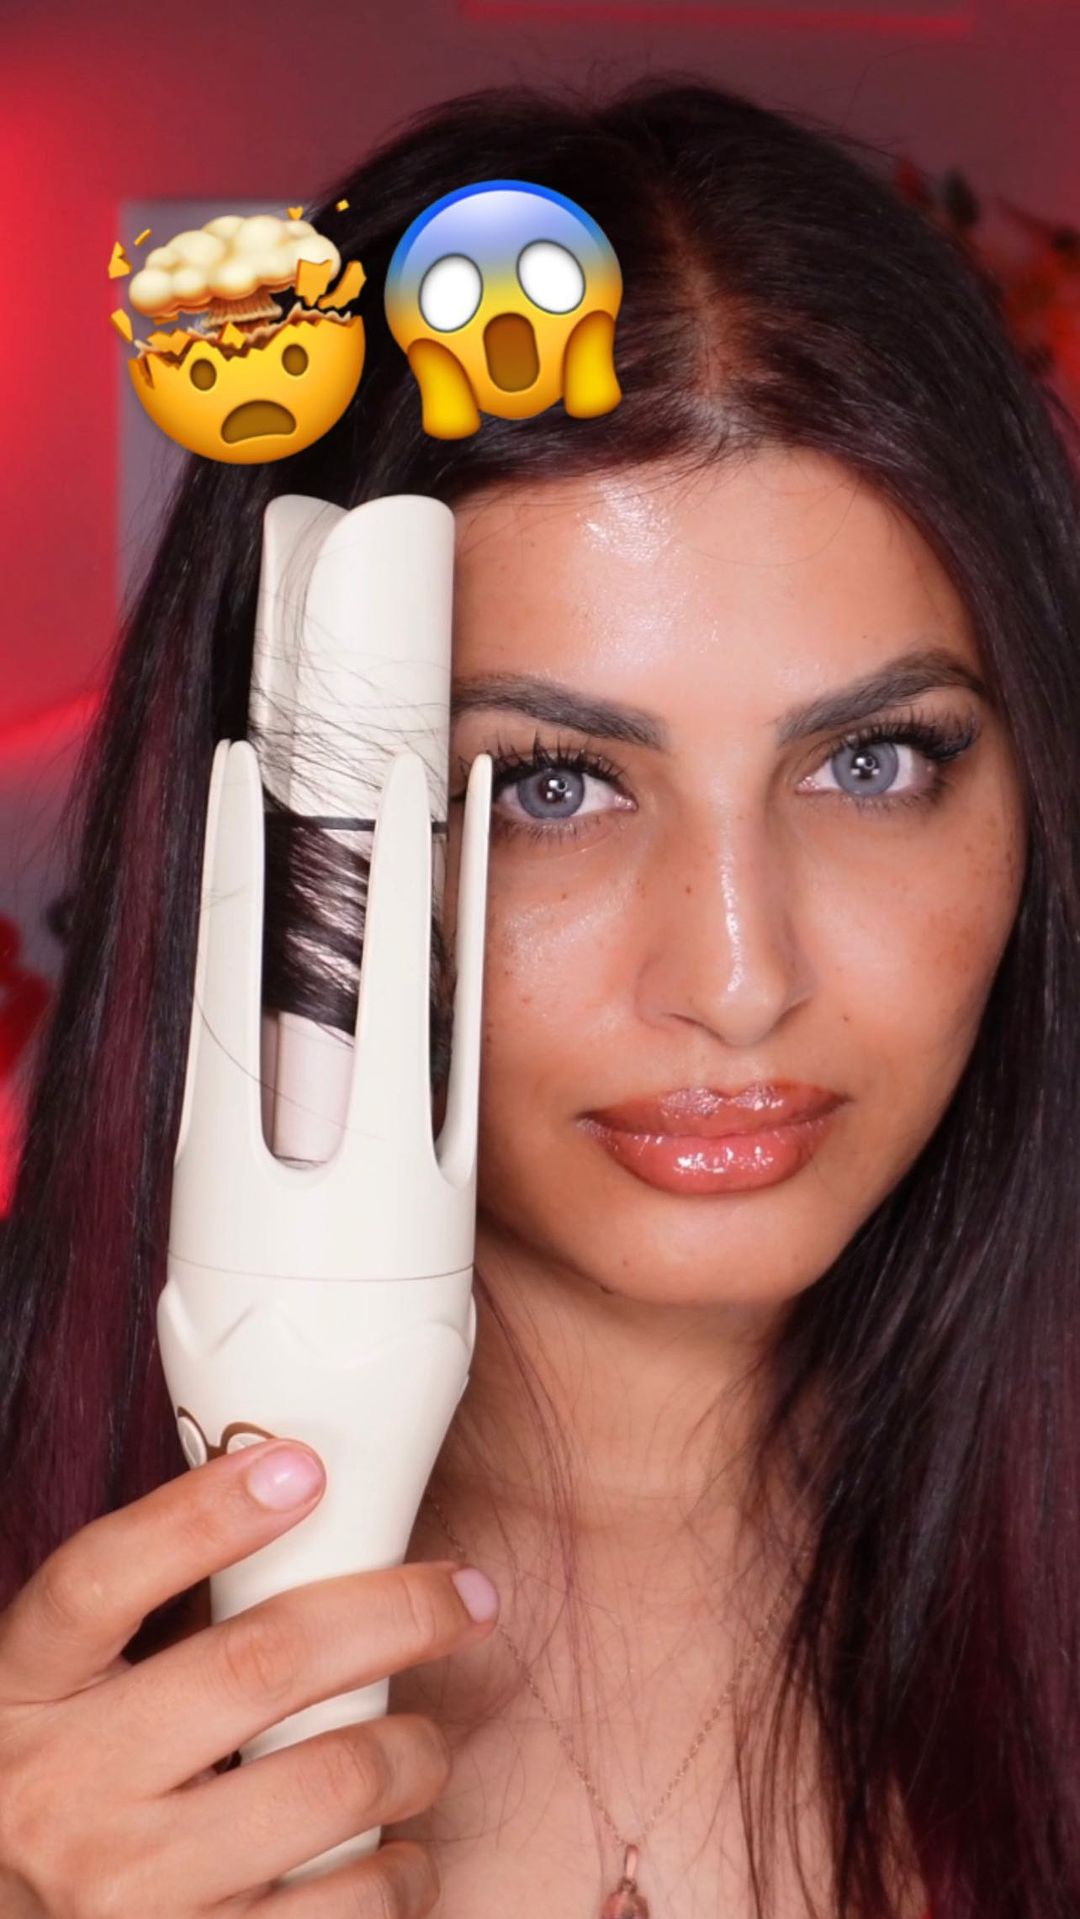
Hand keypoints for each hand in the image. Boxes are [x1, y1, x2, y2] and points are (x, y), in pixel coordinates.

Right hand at [0, 1436, 497, 1915]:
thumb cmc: (69, 1789)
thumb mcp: (65, 1692)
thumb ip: (151, 1615)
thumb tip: (306, 1497)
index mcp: (25, 1690)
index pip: (101, 1578)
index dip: (204, 1515)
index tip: (304, 1468)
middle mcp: (65, 1790)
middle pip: (260, 1664)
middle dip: (396, 1615)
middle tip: (465, 1596)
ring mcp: (129, 1894)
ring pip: (333, 1781)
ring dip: (414, 1749)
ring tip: (421, 1743)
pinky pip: (349, 1906)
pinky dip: (402, 1869)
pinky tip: (398, 1847)